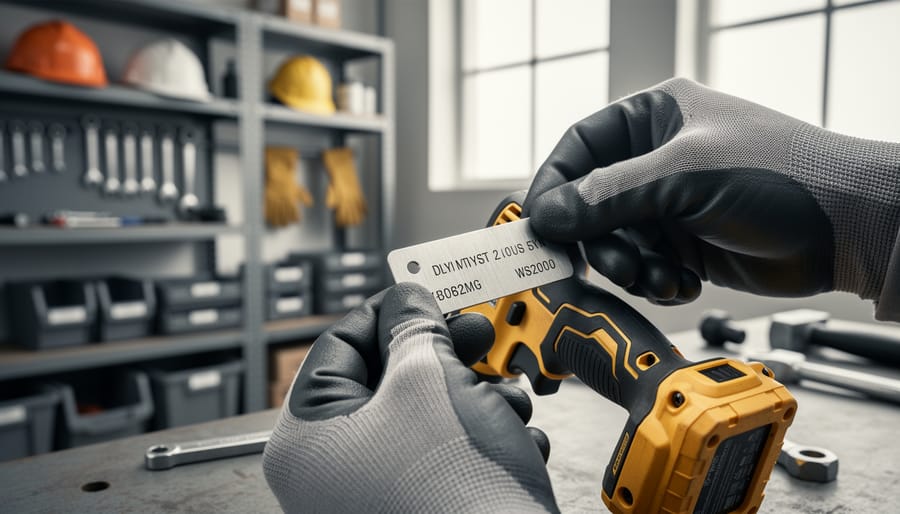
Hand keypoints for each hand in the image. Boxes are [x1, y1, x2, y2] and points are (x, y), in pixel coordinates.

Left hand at [263, 283, 557, 513]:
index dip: (388, 311)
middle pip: (388, 382)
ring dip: (477, 398)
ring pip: (426, 417)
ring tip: (509, 400)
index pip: (338, 344)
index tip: (426, 295)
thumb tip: (407, 300)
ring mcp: (376, 497)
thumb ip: (413, 327)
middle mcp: (332, 473)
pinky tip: (517, 441)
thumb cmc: (454, 488)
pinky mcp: (421, 510)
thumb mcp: (429, 379)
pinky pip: (446, 458)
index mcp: (309, 437)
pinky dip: (485, 440)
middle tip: (478, 335)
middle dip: (446, 357)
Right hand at [525, 78, 899, 304]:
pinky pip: (644, 266)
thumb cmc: (782, 174)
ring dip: (630, 267)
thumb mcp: (685, 175)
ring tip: (659, 275)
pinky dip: (655, 281)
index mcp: (653, 118)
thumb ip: (609, 195)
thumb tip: (547, 213)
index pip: (579, 147)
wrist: (850, 227)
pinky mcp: (685, 244)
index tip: (539, 225)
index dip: (554, 186)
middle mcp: (656, 160)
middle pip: (591, 203)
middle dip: (599, 240)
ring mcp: (671, 204)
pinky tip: (682, 282)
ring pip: (615, 241)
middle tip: (616, 263)